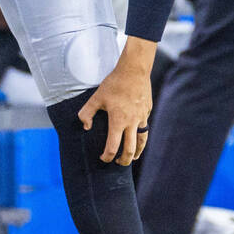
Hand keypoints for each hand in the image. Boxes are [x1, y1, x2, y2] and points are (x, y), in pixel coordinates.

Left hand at [77, 47, 153, 166]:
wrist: (134, 70)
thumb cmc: (114, 83)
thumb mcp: (96, 97)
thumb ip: (87, 113)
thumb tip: (86, 127)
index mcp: (118, 121)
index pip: (113, 147)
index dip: (107, 156)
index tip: (103, 158)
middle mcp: (132, 123)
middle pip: (130, 150)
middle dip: (124, 160)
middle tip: (118, 163)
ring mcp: (142, 117)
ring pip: (142, 141)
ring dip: (137, 152)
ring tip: (133, 157)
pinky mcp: (147, 111)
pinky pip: (145, 127)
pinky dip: (141, 136)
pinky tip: (137, 135)